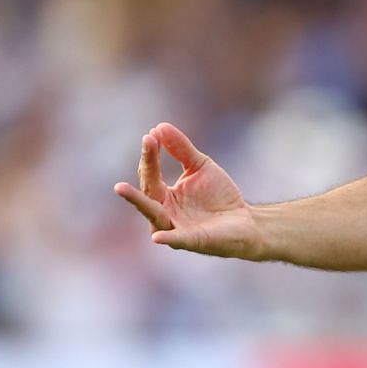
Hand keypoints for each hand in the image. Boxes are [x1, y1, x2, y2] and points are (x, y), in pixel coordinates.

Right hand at [113, 122, 261, 257]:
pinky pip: (176, 239)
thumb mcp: (199, 166)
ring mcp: (175, 227)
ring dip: (138, 201)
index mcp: (163, 195)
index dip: (150, 154)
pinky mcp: (192, 240)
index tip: (150, 135)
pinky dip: (167, 237)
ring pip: (153, 214)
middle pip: (148, 190)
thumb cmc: (218, 195)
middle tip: (147, 144)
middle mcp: (164, 212)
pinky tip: (158, 235)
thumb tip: (159, 127)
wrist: (245, 221)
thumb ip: (180, 149)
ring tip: (121, 188)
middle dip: (147, 167)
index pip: (151, 173)